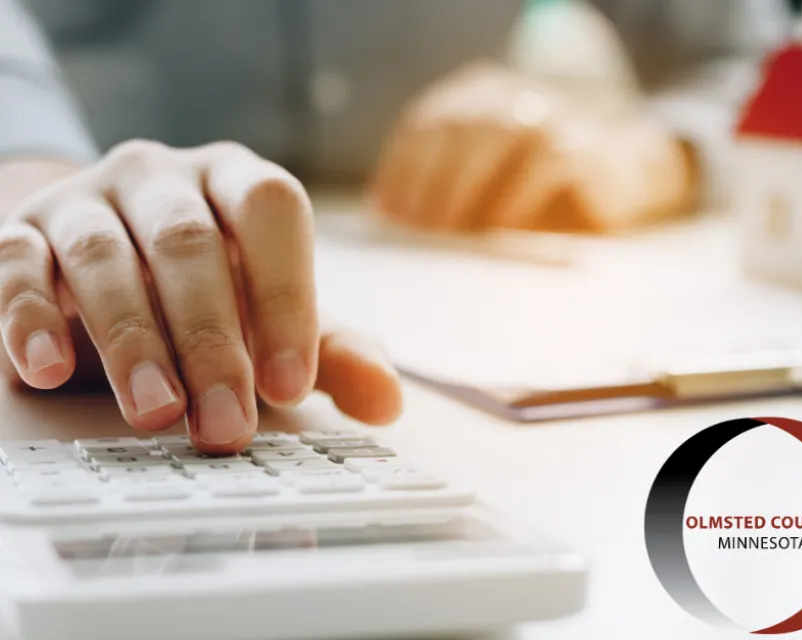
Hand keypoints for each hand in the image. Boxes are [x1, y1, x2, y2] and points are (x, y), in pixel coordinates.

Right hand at [0, 141, 401, 453]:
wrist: (108, 264)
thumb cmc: (210, 294)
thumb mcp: (275, 321)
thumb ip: (331, 354)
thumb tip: (388, 401)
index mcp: (237, 183)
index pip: (271, 209)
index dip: (286, 295)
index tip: (289, 386)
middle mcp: (163, 178)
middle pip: (188, 241)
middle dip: (210, 340)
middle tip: (224, 424)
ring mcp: (87, 199)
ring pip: (104, 254)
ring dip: (132, 339)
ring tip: (155, 411)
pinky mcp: (21, 232)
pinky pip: (16, 264)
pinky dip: (30, 317)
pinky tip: (49, 371)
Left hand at [372, 63, 697, 231]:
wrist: (614, 176)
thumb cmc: (533, 184)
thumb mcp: (481, 178)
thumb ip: (439, 184)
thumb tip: (388, 213)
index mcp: (477, 92)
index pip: (425, 120)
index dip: (400, 166)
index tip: (385, 211)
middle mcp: (512, 92)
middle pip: (459, 125)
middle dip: (430, 178)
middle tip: (416, 224)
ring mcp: (551, 112)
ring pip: (500, 134)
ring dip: (467, 184)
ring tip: (448, 228)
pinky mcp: (585, 144)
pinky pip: (547, 163)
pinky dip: (518, 196)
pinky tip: (501, 226)